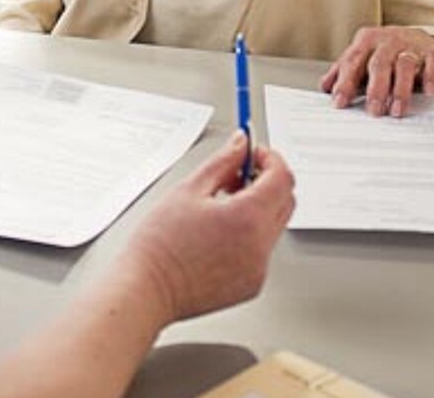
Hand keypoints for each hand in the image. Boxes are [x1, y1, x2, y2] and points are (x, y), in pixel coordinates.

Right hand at [116, 133, 294, 325]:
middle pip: (285, 201)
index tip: (254, 154)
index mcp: (247, 218)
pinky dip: (249, 235)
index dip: (270, 159)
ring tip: (220, 208)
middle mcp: (260, 246)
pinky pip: (262, 250)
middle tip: (237, 176)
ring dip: (258, 209)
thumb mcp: (189, 190)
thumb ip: (222, 162)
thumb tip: (241, 144)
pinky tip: (219, 235)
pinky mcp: (252, 284)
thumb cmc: (160, 246)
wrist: (147, 289)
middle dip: (267, 182)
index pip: (281, 177)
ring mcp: (259, 268)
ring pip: (274, 226)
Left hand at [319, 26, 433, 117]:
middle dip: (375, 89)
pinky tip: (429, 91)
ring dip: (400, 90)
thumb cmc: (385, 51)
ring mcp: (411, 45)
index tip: (340, 103)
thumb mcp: (363, 56)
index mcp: (366, 41)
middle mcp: (387, 41)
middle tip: (373, 111)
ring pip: (404, 65)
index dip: (345, 83)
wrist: (419, 35)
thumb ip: (343, 71)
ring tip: (396, 110)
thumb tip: (324, 87)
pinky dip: (431, 77)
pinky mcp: (433, 51)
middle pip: (378, 64)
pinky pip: (432, 63)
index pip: (352, 62)